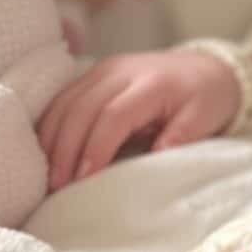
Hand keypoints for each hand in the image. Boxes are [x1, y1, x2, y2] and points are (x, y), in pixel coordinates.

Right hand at [38, 49, 238, 189]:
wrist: (206, 67)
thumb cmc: (207, 97)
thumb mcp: (206, 117)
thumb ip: (183, 135)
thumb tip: (157, 157)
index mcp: (150, 83)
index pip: (114, 115)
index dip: (96, 147)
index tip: (85, 178)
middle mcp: (120, 71)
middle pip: (81, 108)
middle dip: (66, 148)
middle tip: (56, 184)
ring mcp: (102, 70)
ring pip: (64, 102)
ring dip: (51, 139)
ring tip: (46, 175)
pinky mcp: (92, 76)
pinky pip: (62, 99)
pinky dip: (50, 125)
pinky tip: (44, 152)